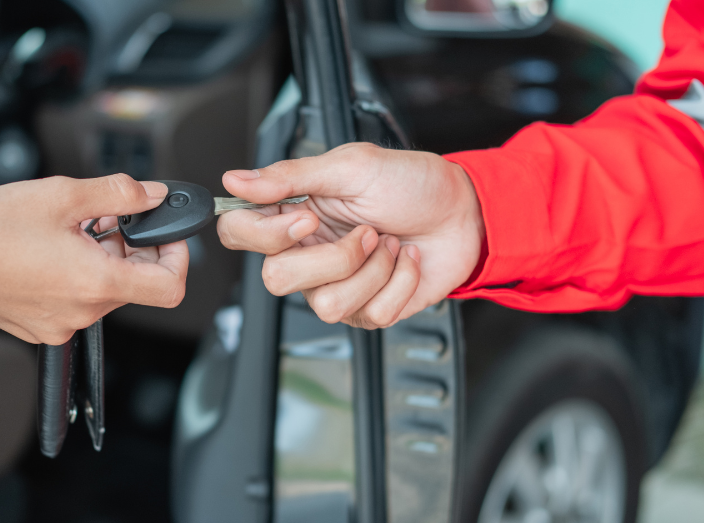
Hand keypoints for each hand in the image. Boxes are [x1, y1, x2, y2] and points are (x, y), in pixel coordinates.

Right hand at [0, 174, 187, 344]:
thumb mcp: (62, 194)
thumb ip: (119, 194)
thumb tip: (153, 195)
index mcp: (97, 284)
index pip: (170, 288)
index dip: (177, 257)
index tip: (164, 234)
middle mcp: (83, 313)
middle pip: (136, 284)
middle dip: (130, 247)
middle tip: (105, 219)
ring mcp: (61, 324)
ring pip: (105, 290)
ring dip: (102, 258)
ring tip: (70, 230)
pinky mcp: (41, 326)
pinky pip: (77, 301)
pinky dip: (76, 275)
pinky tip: (50, 250)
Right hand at [217, 143, 483, 327]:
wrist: (466, 212)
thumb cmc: (412, 183)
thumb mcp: (351, 166)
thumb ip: (289, 176)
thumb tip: (236, 179)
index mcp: (293, 214)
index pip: (239, 233)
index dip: (265, 234)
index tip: (306, 219)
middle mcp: (308, 253)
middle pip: (276, 279)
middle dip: (333, 257)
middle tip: (366, 231)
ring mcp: (337, 285)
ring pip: (326, 305)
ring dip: (373, 270)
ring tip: (390, 244)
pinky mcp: (369, 309)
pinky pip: (371, 313)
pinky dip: (401, 281)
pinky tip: (406, 261)